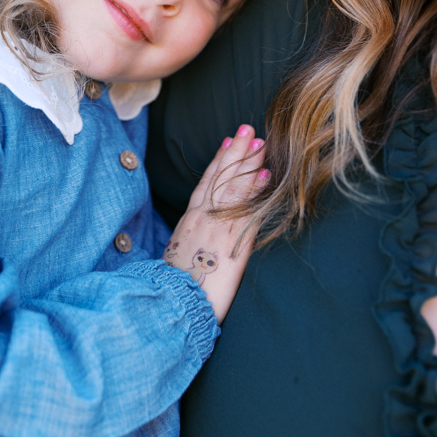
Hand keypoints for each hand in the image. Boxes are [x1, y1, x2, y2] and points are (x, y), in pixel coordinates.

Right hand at [162, 125, 267, 324]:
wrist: (168, 307)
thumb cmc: (172, 290)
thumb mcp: (177, 259)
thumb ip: (189, 243)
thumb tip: (197, 239)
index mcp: (187, 223)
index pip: (205, 184)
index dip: (218, 162)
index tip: (228, 142)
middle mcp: (201, 220)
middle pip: (220, 179)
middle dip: (235, 153)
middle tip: (248, 129)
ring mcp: (217, 229)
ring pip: (233, 189)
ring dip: (248, 164)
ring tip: (261, 144)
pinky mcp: (232, 245)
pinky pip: (246, 213)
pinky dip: (256, 193)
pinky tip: (267, 177)